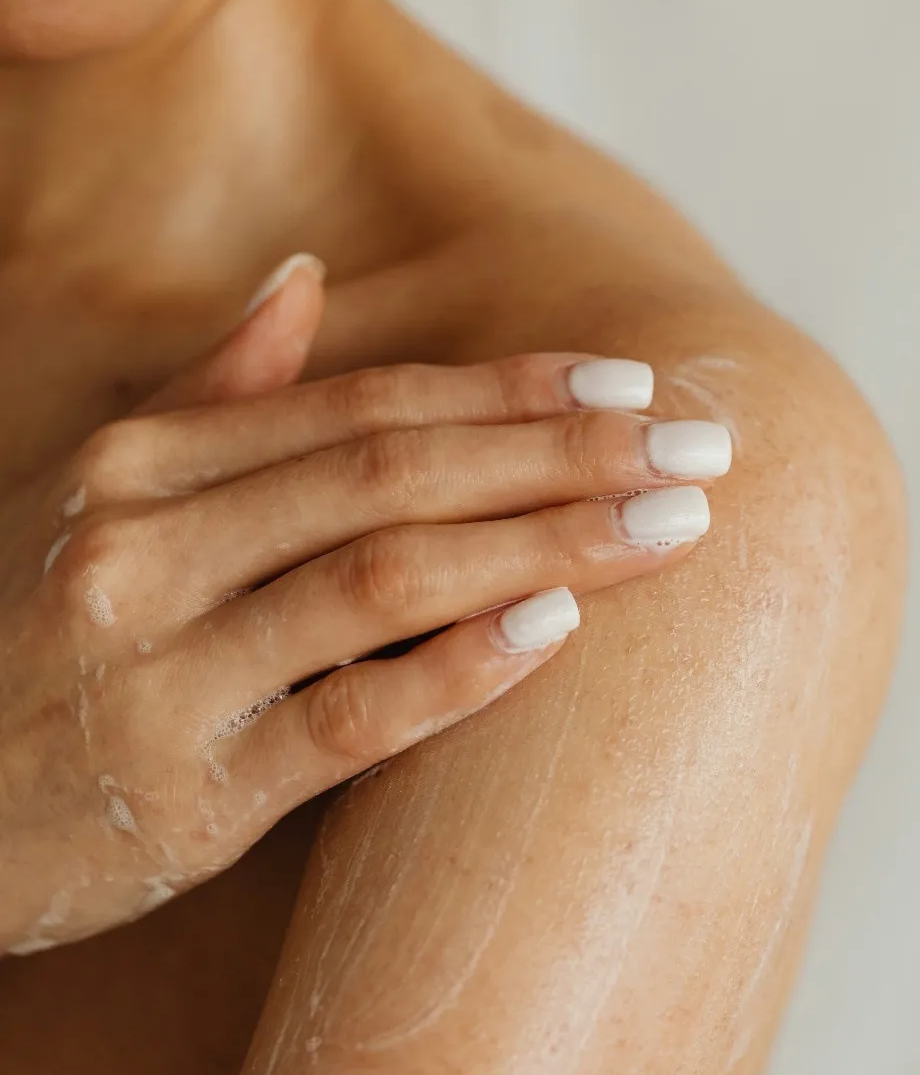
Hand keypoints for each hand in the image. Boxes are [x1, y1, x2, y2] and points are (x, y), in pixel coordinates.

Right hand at [0, 257, 731, 955]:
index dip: (507, 387)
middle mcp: (146, 552)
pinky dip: (457, 668)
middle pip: (392, 474)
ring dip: (546, 543)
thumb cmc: (26, 635)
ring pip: (386, 580)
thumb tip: (303, 277)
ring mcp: (163, 674)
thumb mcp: (92, 498)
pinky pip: (346, 718)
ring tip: (673, 525)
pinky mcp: (187, 798)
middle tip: (699, 443)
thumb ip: (210, 395)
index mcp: (139, 467)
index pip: (361, 404)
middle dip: (561, 450)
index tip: (632, 378)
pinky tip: (559, 630)